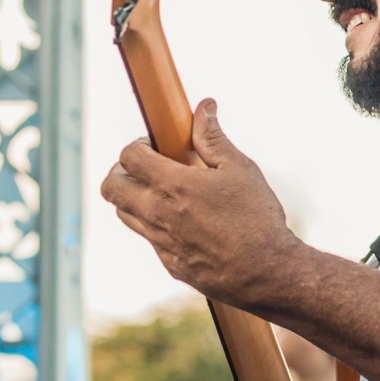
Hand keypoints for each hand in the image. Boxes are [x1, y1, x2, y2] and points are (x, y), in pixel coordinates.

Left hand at [100, 99, 298, 307]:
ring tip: (165, 192)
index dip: (137, 145)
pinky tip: (185, 221)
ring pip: (124, 214)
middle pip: (112, 187)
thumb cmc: (257, 218)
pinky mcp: (170, 264)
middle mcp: (158, 214)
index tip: (156, 146)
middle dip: (122, 171)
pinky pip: (149, 239)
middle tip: (147, 166)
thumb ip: (213, 138)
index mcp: (173, 185)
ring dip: (135, 198)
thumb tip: (203, 107)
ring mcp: (161, 243)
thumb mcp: (240, 169)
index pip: (128, 157)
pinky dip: (156, 224)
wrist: (268, 273)